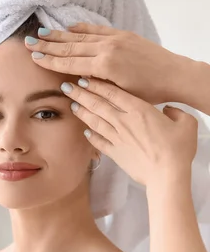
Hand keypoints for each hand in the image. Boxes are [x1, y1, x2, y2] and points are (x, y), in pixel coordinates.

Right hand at [25, 22, 186, 104]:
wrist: (173, 74)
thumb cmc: (149, 92)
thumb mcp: (120, 94)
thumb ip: (97, 86)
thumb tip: (76, 81)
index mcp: (104, 66)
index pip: (70, 62)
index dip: (50, 60)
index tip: (34, 56)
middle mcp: (107, 48)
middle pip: (70, 47)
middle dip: (48, 45)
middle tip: (29, 42)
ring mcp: (114, 39)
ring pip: (80, 36)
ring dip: (59, 35)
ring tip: (42, 33)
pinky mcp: (122, 35)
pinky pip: (96, 30)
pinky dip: (80, 29)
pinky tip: (69, 28)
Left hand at [59, 76, 197, 186]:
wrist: (166, 175)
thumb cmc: (178, 149)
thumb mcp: (185, 123)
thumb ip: (175, 112)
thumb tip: (167, 111)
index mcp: (139, 110)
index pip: (113, 92)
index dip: (97, 84)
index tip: (84, 77)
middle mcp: (124, 122)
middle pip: (98, 105)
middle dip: (81, 94)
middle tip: (66, 86)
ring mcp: (118, 139)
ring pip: (95, 121)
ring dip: (82, 112)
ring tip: (71, 104)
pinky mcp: (116, 154)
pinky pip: (99, 142)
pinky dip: (91, 136)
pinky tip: (86, 132)